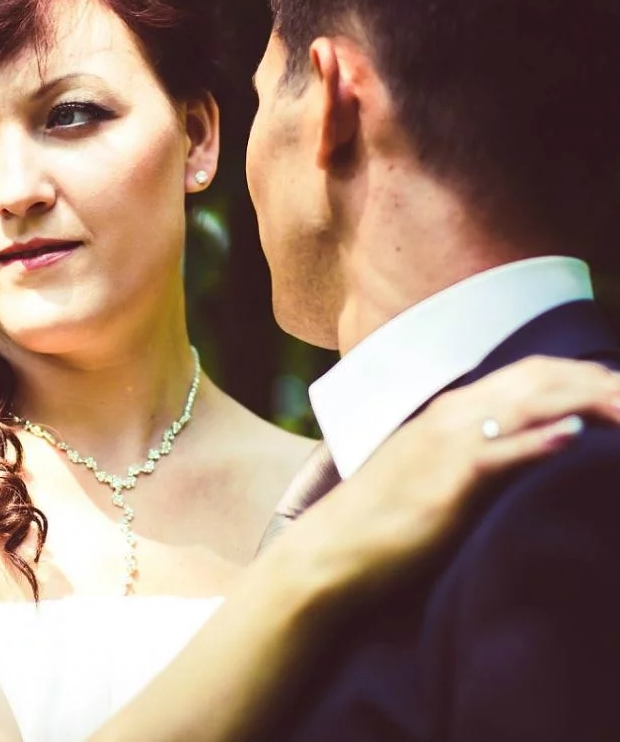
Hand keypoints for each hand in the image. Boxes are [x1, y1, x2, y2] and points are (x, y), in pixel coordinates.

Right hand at [274, 356, 619, 606]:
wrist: (332, 552)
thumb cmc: (381, 519)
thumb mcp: (431, 472)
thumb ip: (472, 452)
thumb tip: (517, 451)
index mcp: (450, 411)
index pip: (530, 373)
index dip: (583, 375)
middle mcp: (451, 415)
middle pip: (540, 379)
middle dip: (598, 381)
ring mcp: (448, 444)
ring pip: (528, 403)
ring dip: (587, 400)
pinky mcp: (448, 481)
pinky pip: (500, 452)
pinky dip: (539, 439)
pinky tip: (573, 435)